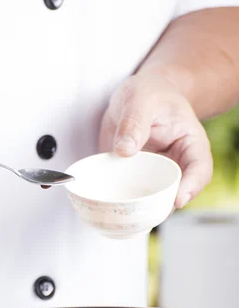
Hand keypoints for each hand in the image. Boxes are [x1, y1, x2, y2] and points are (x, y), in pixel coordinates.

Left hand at [99, 71, 212, 207]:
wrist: (138, 95)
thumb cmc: (149, 93)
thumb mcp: (141, 99)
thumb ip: (134, 122)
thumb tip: (124, 150)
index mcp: (190, 144)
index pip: (199, 169)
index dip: (192, 187)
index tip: (178, 200)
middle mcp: (175, 164)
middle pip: (175, 192)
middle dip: (162, 206)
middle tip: (144, 212)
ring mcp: (154, 174)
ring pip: (152, 199)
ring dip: (139, 209)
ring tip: (124, 214)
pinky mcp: (134, 178)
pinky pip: (129, 194)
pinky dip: (120, 201)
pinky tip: (108, 206)